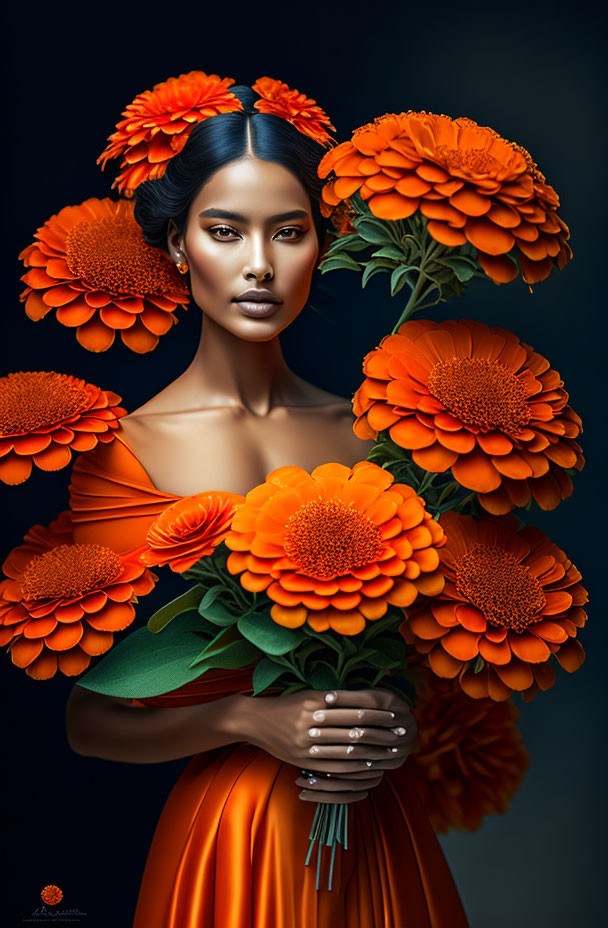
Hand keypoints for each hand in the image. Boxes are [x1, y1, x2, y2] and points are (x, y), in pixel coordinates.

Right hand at [239, 687, 416, 803]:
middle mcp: (310, 721)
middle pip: (353, 729)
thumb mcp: (309, 695)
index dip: (377, 713)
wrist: (254, 720)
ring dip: (371, 752)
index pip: (354, 708)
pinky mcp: (301, 759)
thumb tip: (367, 699)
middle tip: (400, 734)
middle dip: (379, 733)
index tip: (395, 715)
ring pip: (345, 750)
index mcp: (315, 701)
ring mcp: (305, 742)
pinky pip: (332, 765)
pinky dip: (353, 766)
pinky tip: (368, 765)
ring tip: (389, 752)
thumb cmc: (287, 705)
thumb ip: (335, 698)